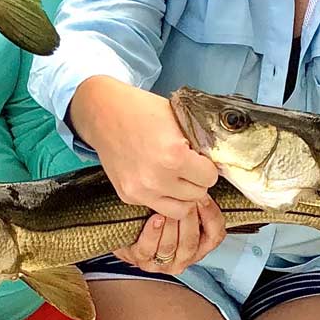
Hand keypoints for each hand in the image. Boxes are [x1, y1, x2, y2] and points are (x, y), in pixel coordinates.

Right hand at [69, 78, 217, 218]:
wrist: (103, 113)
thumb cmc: (142, 110)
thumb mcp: (178, 120)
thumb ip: (197, 144)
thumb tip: (215, 163)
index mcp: (174, 156)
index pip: (210, 178)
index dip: (208, 167)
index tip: (200, 159)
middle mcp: (157, 178)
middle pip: (197, 195)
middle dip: (197, 181)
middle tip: (189, 167)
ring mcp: (140, 191)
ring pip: (180, 209)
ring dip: (183, 195)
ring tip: (177, 178)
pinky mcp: (128, 196)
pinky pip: (158, 207)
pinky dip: (163, 196)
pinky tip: (158, 179)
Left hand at [113, 198, 227, 274]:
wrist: (130, 229)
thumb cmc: (159, 216)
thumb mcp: (183, 208)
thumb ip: (195, 202)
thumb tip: (204, 183)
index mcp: (199, 247)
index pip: (215, 235)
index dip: (210, 215)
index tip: (203, 197)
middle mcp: (183, 258)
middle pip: (191, 241)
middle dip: (188, 218)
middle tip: (183, 199)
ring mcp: (162, 263)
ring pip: (171, 246)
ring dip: (170, 225)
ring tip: (168, 208)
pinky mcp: (141, 259)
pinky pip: (149, 248)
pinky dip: (153, 233)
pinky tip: (155, 218)